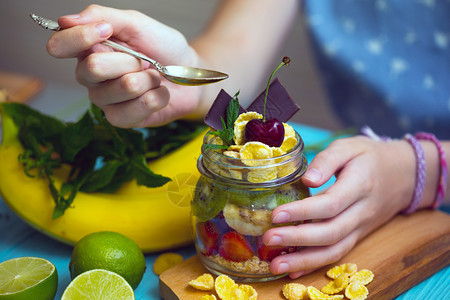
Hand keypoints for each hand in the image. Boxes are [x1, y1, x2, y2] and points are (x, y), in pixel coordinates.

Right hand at [46, 4, 202, 127]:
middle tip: (143, 60)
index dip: (80, 38)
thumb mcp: (136, 24)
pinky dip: (157, 96)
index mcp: (88, 50)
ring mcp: (104, 101)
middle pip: (94, 68)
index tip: (107, 30)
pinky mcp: (121, 119)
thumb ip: (102, 17)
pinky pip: (138, 108)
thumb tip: (66, 20)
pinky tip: (158, 92)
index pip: (59, 46)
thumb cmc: (162, 48)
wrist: (188, 72)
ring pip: (124, 87)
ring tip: (153, 76)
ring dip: (148, 78)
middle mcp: (90, 77)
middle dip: (130, 59)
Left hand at [263, 136, 415, 277]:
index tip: (275, 215)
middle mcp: (362, 212)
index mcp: (360, 185)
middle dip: (297, 239)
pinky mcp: (357, 236)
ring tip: (275, 265)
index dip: (302, 212)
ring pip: (335, 251)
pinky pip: (337, 254)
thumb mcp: (349, 147)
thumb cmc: (369, 157)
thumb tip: (308, 180)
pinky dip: (315, 264)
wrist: (403, 175)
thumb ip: (327, 160)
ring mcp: (361, 228)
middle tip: (268, 239)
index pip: (331, 204)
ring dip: (304, 261)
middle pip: (331, 232)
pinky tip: (293, 270)